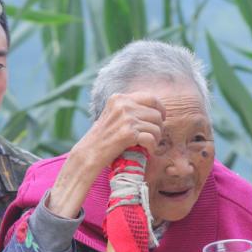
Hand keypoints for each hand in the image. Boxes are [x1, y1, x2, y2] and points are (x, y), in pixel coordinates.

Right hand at [47, 93, 166, 218]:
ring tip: (149, 145)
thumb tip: (155, 109)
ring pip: (157, 127)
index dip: (160, 109)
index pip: (150, 98)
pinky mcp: (129, 133)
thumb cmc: (103, 137)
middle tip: (154, 137)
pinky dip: (153, 147)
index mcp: (119, 98)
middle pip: (156, 114)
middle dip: (158, 127)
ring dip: (156, 139)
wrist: (89, 153)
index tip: (162, 118)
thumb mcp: (113, 115)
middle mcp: (123, 105)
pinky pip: (152, 139)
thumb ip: (130, 108)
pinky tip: (148, 151)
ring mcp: (126, 118)